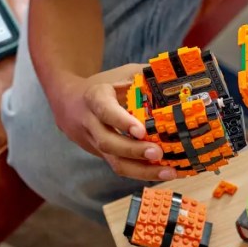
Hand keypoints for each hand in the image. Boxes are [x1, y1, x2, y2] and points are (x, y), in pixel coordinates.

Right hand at [53, 63, 175, 181]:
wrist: (70, 102)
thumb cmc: (107, 85)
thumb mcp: (123, 73)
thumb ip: (146, 74)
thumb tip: (178, 76)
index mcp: (95, 97)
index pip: (105, 110)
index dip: (122, 122)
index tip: (141, 131)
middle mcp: (91, 123)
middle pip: (108, 142)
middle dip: (134, 151)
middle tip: (159, 153)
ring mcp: (95, 143)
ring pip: (113, 161)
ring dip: (142, 171)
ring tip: (168, 172)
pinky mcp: (103, 155)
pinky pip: (121, 167)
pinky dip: (143, 173)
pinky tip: (164, 174)